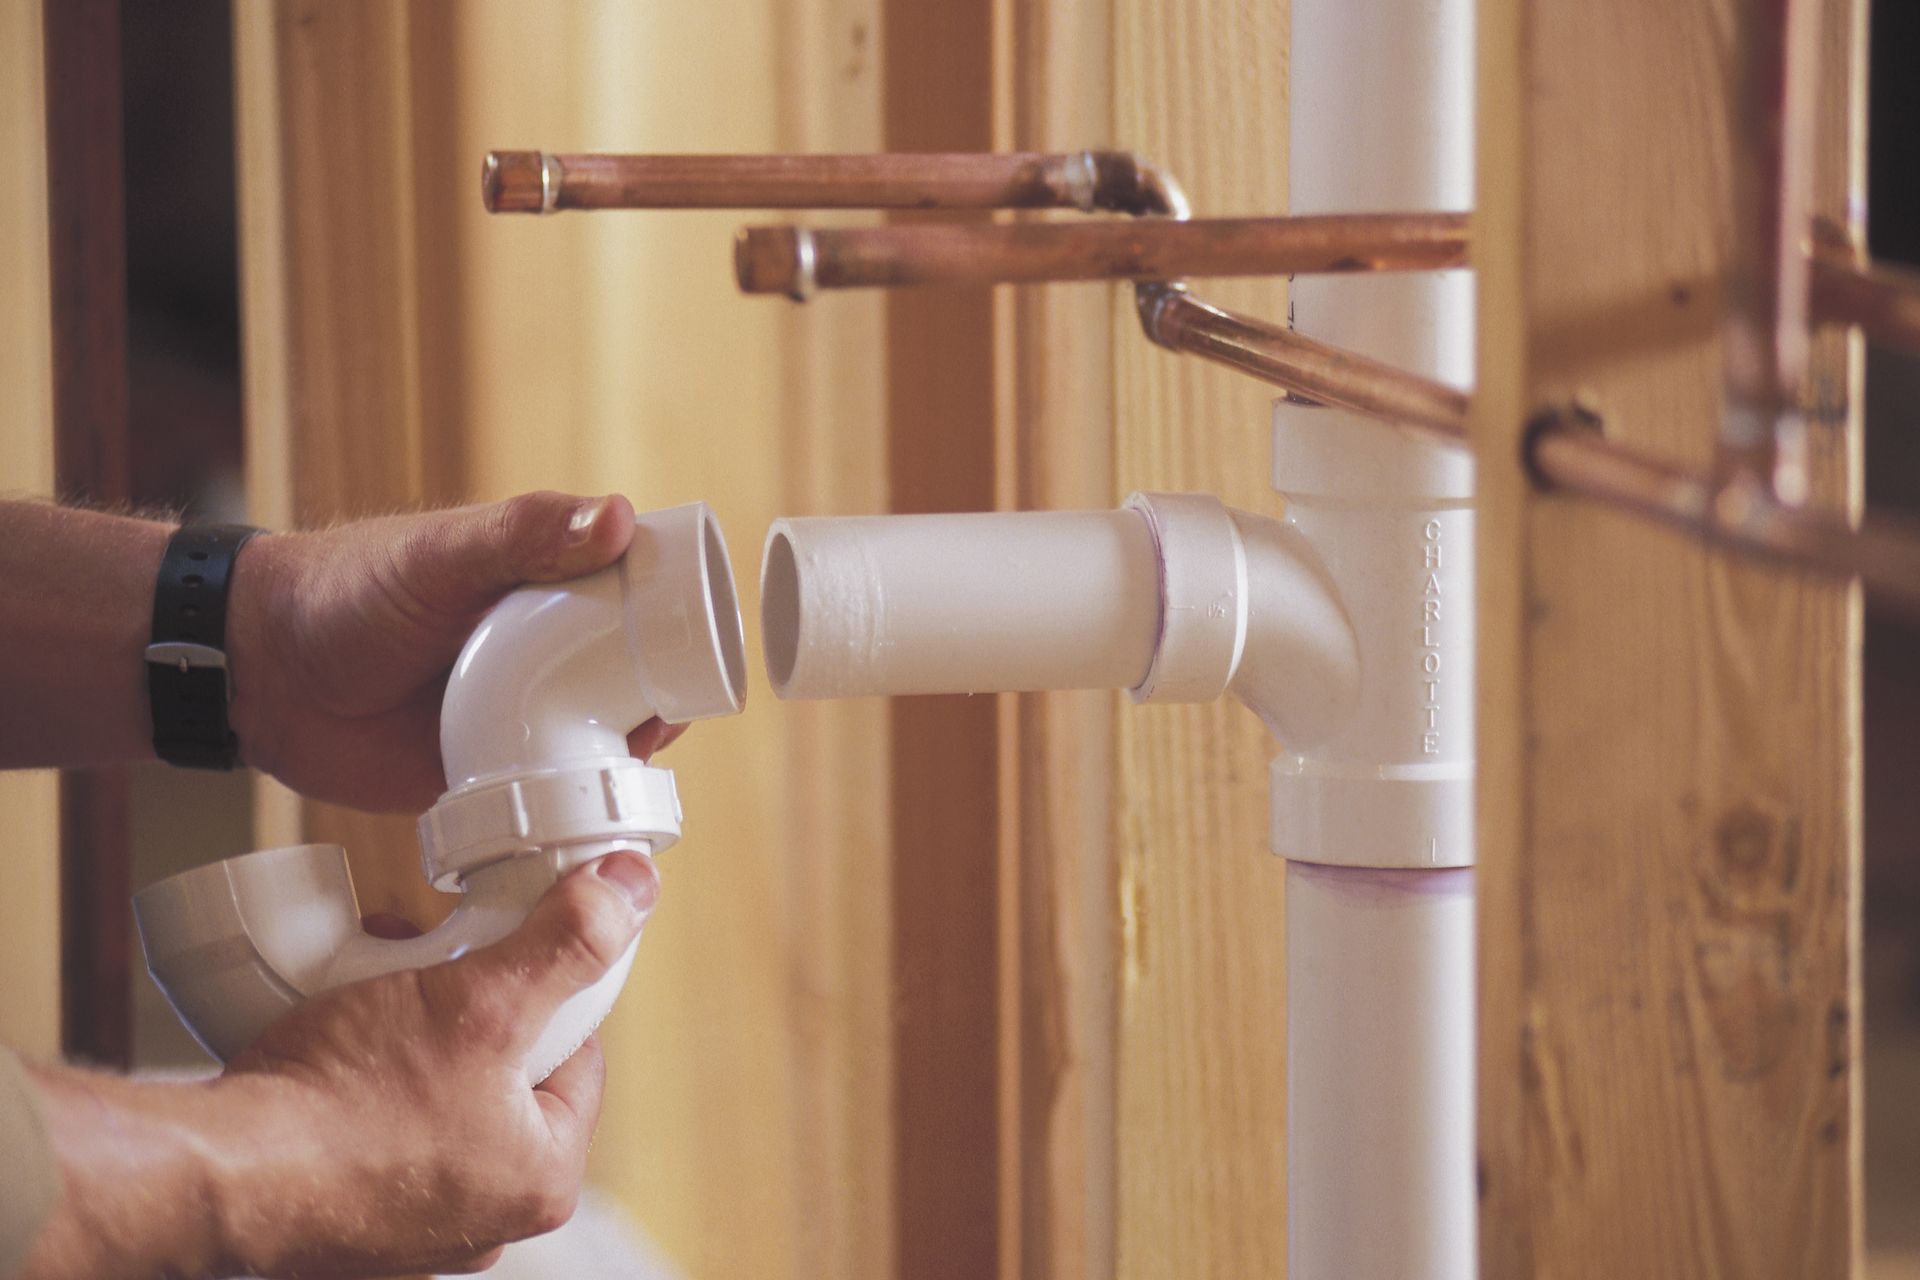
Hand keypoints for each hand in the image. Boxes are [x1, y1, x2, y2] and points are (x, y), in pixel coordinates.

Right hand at [218, 851, 658, 1276]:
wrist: (215, 1178)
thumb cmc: (346, 1106)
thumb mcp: (480, 1000)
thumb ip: (566, 942)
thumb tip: (633, 890)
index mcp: (541, 1179)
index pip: (580, 1056)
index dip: (549, 986)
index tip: (512, 945)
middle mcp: (484, 1217)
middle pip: (504, 1074)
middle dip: (468, 1004)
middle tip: (432, 960)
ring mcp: (410, 1225)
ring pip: (437, 1095)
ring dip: (413, 1032)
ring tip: (378, 984)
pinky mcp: (344, 1216)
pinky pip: (375, 1127)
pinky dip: (362, 1079)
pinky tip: (334, 1042)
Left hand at [227, 492, 686, 811]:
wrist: (260, 676)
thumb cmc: (345, 592)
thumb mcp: (440, 555)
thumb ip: (521, 534)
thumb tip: (615, 517)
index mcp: (544, 583)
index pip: (634, 593)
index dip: (678, 616)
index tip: (701, 640)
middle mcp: (543, 648)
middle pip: (633, 672)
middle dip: (665, 697)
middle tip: (667, 721)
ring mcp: (519, 711)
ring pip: (601, 735)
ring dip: (629, 754)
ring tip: (633, 767)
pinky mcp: (491, 772)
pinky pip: (551, 791)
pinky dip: (578, 804)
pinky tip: (597, 814)